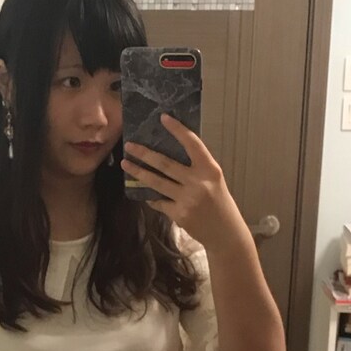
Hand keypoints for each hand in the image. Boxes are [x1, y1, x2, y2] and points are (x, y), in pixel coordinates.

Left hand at [122, 114, 250, 254]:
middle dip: (144, 153)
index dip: (177, 130)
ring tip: (125, 164)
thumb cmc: (218, 202)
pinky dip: (151, 196)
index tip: (163, 118)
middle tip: (129, 145)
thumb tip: (171, 151)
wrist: (225, 232)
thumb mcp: (214, 180)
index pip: (192, 143)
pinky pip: (159, 201)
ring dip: (138, 172)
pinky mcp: (179, 214)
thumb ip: (197, 167)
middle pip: (165, 163)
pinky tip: (144, 192)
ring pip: (156, 182)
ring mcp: (188, 199)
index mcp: (210, 169)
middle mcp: (198, 182)